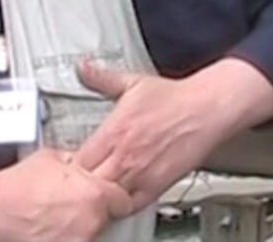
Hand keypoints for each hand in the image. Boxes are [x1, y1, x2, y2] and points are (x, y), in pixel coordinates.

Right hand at [0, 147, 130, 241]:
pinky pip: (72, 241)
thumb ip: (75, 163)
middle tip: (70, 205)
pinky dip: (62, 236)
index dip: (111, 197)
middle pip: (104, 218)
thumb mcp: (52, 157)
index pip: (121, 200)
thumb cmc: (16, 186)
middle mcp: (91, 222)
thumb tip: (80, 164)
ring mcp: (78, 241)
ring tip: (53, 217)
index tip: (106, 198)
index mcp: (95, 195)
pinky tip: (46, 228)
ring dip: (77, 226)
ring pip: (88, 233)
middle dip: (91, 211)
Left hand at [72, 60, 230, 212]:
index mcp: (113, 131)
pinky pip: (131, 205)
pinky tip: (118, 197)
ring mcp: (140, 174)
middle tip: (78, 179)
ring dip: (99, 195)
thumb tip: (82, 67)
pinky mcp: (157, 186)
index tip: (66, 162)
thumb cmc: (173, 98)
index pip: (75, 160)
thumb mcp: (132, 82)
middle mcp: (124, 156)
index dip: (67, 164)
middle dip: (80, 182)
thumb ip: (101, 77)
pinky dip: (121, 206)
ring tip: (96, 189)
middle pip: (87, 183)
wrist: (206, 109)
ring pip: (107, 198)